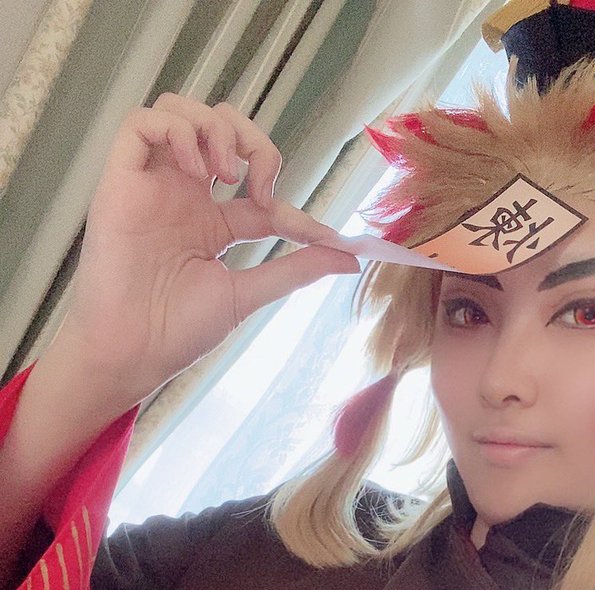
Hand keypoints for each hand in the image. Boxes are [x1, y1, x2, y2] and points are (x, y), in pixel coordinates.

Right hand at [61, 92, 360, 415]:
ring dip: (215, 128)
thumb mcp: (248, 294)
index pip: (260, 190)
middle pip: (220, 127)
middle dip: (252, 140)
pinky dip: (177, 130)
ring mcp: (153, 186)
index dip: (293, 204)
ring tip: (226, 172)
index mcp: (212, 223)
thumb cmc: (179, 330)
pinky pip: (140, 122)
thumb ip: (296, 269)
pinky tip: (197, 170)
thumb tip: (351, 259)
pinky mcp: (121, 181)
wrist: (133, 351)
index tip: (321, 235)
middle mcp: (183, 196)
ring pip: (181, 112)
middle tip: (260, 185)